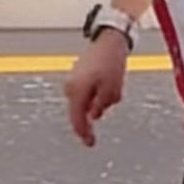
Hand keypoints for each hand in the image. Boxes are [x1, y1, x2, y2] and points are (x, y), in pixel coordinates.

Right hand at [64, 31, 129, 147]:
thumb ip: (101, 106)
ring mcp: (72, 81)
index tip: (90, 143)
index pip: (77, 120)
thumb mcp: (112, 90)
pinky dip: (94, 97)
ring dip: (95, 105)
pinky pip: (84, 94)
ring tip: (113, 88)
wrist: (108, 40)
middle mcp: (70, 87)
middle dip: (90, 119)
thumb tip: (94, 116)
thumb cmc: (111, 63)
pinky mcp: (77, 77)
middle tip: (95, 132)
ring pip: (82, 103)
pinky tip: (107, 86)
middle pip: (77, 113)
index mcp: (77, 91)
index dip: (84, 134)